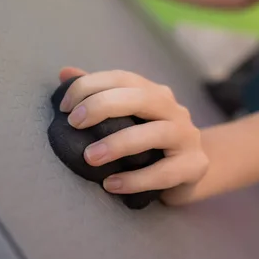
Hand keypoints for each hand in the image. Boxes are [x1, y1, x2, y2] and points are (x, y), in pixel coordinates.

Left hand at [57, 67, 208, 201]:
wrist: (191, 171)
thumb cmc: (150, 143)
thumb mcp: (125, 118)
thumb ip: (97, 96)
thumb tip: (65, 73)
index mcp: (154, 93)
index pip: (122, 78)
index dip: (89, 86)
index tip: (64, 108)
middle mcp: (174, 109)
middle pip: (141, 98)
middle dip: (102, 106)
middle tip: (74, 124)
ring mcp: (187, 136)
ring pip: (155, 134)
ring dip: (118, 143)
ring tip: (90, 158)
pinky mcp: (194, 165)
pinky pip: (164, 173)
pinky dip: (136, 179)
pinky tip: (111, 185)